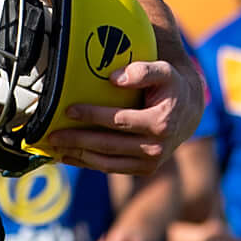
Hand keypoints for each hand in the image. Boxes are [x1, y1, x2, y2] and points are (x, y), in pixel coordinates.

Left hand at [46, 55, 197, 178]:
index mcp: (160, 123)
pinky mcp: (145, 170)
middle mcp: (156, 147)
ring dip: (79, 156)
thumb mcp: (163, 71)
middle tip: (51, 135)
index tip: (68, 110)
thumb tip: (113, 79)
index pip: (119, 121)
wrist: (189, 111)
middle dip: (77, 140)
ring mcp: (151, 162)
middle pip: (108, 145)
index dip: (92, 116)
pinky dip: (89, 164)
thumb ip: (142, 71)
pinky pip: (112, 169)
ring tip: (55, 147)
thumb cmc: (170, 86)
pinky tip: (70, 156)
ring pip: (107, 162)